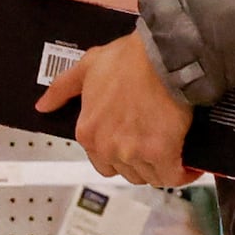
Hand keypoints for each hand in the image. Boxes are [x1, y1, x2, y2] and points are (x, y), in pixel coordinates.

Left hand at [38, 31, 196, 188]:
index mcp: (88, 131)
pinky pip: (173, 177)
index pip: (102, 162)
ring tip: (174, 150)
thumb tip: (43, 106)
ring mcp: (134, 153)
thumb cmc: (130, 59)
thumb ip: (63, 88)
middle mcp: (107, 147)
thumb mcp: (88, 66)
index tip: (136, 143)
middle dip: (141, 162)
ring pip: (150, 177)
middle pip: (127, 172)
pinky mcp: (161, 154)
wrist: (163, 57)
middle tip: (156, 143)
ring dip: (162, 168)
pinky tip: (190, 165)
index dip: (121, 153)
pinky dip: (183, 173)